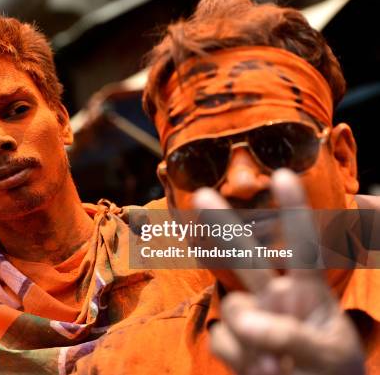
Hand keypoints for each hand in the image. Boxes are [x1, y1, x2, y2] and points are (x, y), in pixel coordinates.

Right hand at [194, 169, 364, 374]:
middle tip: (201, 194)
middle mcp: (276, 299)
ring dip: (249, 337)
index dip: (293, 209)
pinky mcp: (234, 345)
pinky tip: (258, 373)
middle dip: (224, 225)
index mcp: (309, 294)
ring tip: (278, 371)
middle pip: (246, 257)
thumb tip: (241, 320)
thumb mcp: (328, 356)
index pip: (301, 246)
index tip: (283, 174)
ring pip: (232, 308)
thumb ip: (287, 334)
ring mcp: (252, 321)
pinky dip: (238, 358)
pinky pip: (221, 339)